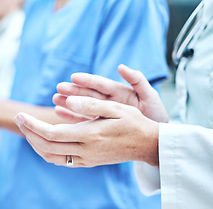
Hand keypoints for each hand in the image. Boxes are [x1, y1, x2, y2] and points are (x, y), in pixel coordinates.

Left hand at [15, 96, 159, 166]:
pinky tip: (43, 140)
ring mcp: (86, 160)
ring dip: (36, 144)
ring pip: (51, 157)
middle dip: (29, 133)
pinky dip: (47, 151)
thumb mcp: (116, 108)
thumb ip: (90, 104)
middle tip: (18, 119)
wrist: (148, 146)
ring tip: (27, 129)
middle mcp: (85, 151)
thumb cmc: (134, 122)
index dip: (32, 125)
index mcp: (90, 136)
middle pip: (47, 147)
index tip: (20, 115)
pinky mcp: (88, 162)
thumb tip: (68, 99)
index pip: (52, 134)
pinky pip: (61, 161)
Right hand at [53, 65, 168, 122]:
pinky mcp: (99, 125)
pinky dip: (71, 116)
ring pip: (83, 107)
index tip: (74, 77)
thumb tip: (122, 66)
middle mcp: (109, 101)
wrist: (157, 137)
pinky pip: (83, 120)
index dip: (88, 81)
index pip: (101, 84)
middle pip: (88, 95)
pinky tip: (59, 113)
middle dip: (73, 91)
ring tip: (55, 99)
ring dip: (69, 103)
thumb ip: (138, 81)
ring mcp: (103, 113)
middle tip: (59, 88)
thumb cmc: (156, 115)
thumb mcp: (150, 97)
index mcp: (119, 92)